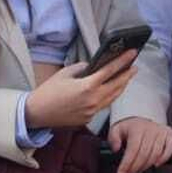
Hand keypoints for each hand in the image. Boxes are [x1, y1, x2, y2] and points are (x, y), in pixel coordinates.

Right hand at [23, 51, 137, 129]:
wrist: (36, 113)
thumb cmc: (49, 91)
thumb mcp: (66, 73)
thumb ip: (83, 68)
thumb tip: (93, 67)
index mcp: (87, 86)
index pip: (110, 70)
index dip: (123, 60)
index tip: (132, 53)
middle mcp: (93, 100)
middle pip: (117, 86)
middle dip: (127, 75)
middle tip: (134, 67)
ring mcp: (91, 112)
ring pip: (112, 98)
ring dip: (120, 87)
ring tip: (126, 78)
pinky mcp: (88, 119)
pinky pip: (103, 106)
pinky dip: (109, 97)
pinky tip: (111, 91)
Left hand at [107, 116, 171, 172]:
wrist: (142, 119)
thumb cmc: (129, 127)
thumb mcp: (116, 129)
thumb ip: (113, 138)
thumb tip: (116, 148)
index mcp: (137, 128)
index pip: (133, 148)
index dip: (127, 163)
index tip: (121, 172)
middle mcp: (150, 128)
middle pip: (144, 153)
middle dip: (135, 168)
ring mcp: (161, 131)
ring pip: (156, 153)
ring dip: (146, 166)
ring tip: (137, 170)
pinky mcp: (169, 133)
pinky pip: (170, 147)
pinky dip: (164, 158)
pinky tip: (156, 164)